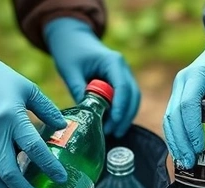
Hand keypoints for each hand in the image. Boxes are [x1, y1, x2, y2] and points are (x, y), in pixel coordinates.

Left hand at [44, 17, 139, 136]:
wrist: (73, 38)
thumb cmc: (70, 52)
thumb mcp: (70, 71)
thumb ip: (79, 90)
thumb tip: (86, 115)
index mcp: (113, 62)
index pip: (123, 87)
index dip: (120, 107)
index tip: (113, 123)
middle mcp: (123, 68)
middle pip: (133, 96)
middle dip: (125, 116)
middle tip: (113, 133)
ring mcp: (124, 74)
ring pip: (133, 99)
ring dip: (126, 116)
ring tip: (113, 132)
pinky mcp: (121, 82)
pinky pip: (128, 99)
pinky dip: (123, 112)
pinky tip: (113, 124)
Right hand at [163, 19, 204, 167]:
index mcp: (195, 75)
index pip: (187, 105)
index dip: (190, 128)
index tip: (199, 147)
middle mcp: (181, 82)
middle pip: (173, 116)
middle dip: (180, 141)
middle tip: (190, 162)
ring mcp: (178, 90)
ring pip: (169, 119)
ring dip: (175, 142)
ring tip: (185, 162)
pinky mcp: (180, 97)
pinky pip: (173, 119)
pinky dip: (176, 136)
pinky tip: (183, 152)